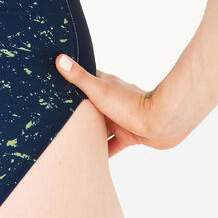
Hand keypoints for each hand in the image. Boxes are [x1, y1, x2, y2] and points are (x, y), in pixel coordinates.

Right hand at [55, 54, 186, 155]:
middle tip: (57, 123)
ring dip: (89, 134)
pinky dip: (103, 151)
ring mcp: (121, 118)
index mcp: (104, 86)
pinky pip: (113, 145)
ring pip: (100, 128)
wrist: (163, 123)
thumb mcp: (99, 90)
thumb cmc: (132, 104)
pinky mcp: (130, 135)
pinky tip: (93, 160)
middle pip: (89, 108)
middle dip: (77, 115)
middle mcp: (112, 101)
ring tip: (70, 144)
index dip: (69, 85)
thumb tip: (60, 58)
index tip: (55, 89)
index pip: (83, 82)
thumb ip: (79, 77)